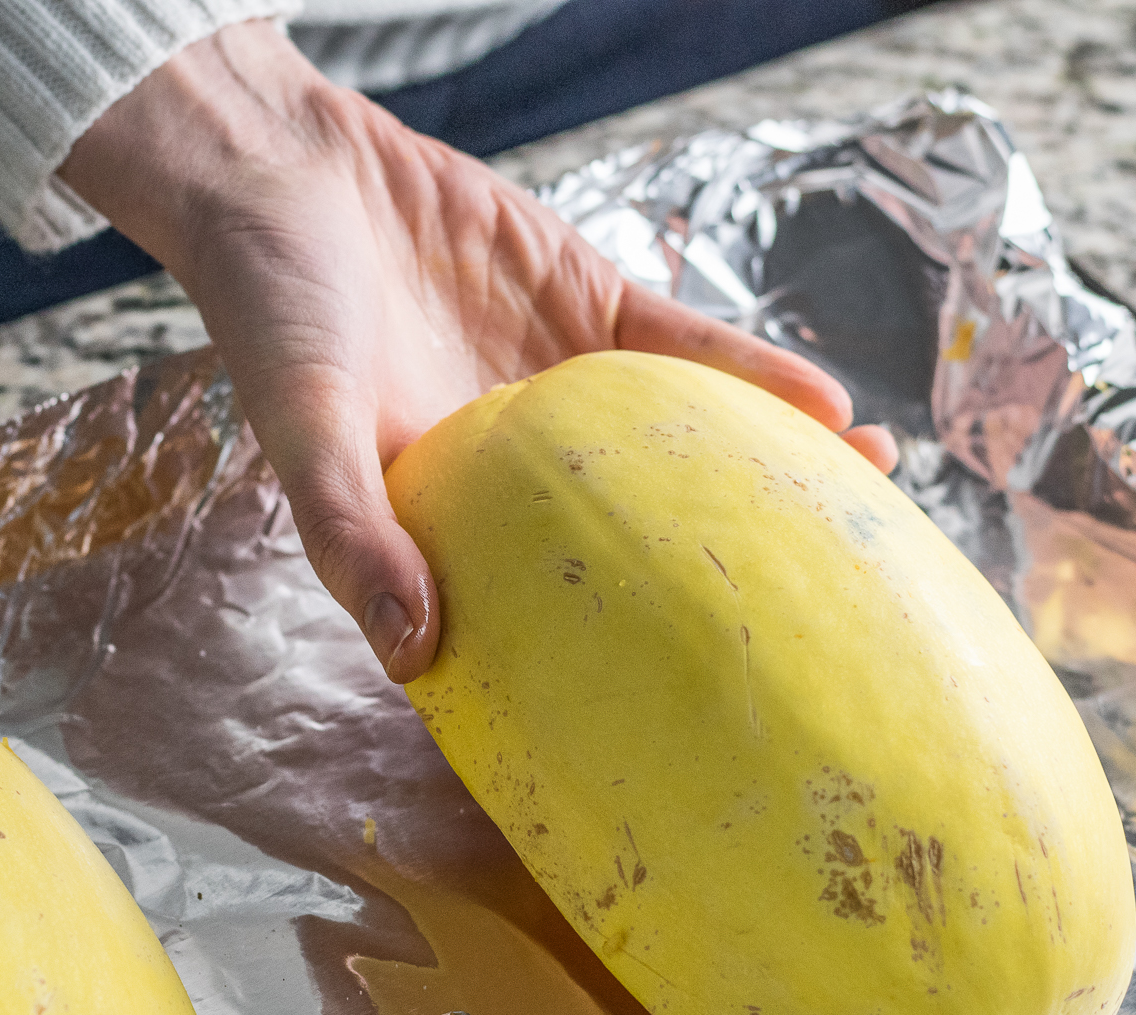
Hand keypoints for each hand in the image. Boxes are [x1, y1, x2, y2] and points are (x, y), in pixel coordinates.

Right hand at [61, 22, 898, 683]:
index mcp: (449, 523)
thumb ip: (350, 533)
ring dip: (766, 475)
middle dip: (726, 579)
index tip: (692, 722)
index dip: (614, 669)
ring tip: (864, 511)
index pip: (541, 615)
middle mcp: (519, 473)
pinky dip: (751, 376)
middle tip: (825, 631)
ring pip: (682, 449)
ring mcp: (563, 391)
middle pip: (640, 540)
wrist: (284, 171)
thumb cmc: (271, 311)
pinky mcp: (587, 308)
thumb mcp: (304, 429)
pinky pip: (683, 350)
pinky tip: (824, 405)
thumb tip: (411, 652)